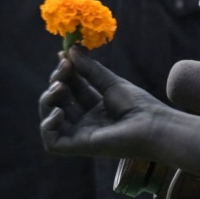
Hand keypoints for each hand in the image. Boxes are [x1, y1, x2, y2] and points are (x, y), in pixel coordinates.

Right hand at [39, 49, 177, 162]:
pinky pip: (51, 142)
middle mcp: (85, 122)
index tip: (64, 56)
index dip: (64, 73)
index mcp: (94, 108)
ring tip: (59, 86)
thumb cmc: (138, 105)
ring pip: (49, 119)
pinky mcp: (77, 148)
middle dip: (56, 81)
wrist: (151, 125)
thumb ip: (89, 68)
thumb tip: (69, 50)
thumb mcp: (110, 82)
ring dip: (48, 99)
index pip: (70, 88)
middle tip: (65, 67)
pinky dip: (48, 125)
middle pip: (57, 101)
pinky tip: (59, 111)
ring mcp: (80, 136)